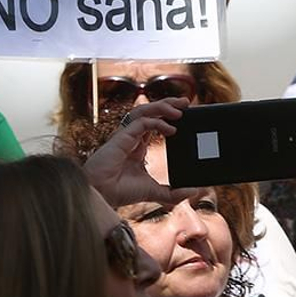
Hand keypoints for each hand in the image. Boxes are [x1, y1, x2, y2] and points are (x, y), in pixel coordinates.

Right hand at [83, 98, 201, 206]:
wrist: (101, 195)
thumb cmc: (119, 191)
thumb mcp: (153, 191)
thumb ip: (173, 192)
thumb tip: (194, 191)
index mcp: (137, 146)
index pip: (154, 122)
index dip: (168, 116)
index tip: (186, 115)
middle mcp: (131, 137)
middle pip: (149, 111)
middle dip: (168, 103)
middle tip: (187, 101)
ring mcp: (125, 136)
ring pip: (143, 111)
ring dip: (162, 106)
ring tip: (181, 108)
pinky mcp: (120, 138)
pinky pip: (140, 122)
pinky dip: (157, 122)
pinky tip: (170, 129)